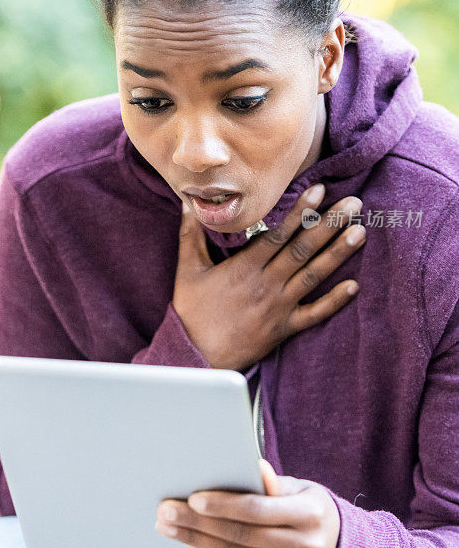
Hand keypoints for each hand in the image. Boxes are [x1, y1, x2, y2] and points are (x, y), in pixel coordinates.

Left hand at [155, 459, 339, 547]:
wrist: (338, 545)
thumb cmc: (308, 505)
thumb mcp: (300, 487)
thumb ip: (274, 482)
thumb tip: (254, 466)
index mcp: (309, 514)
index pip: (257, 510)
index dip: (223, 505)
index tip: (192, 498)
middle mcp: (303, 546)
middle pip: (241, 535)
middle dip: (197, 523)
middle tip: (166, 511)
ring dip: (197, 541)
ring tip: (170, 527)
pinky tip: (193, 543)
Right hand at [172, 184, 365, 369]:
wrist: (196, 356)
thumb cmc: (191, 313)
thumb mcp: (188, 270)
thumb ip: (191, 236)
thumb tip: (189, 205)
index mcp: (244, 267)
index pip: (278, 234)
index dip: (300, 212)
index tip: (319, 190)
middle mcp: (266, 284)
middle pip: (303, 249)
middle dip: (329, 224)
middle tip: (353, 204)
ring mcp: (278, 307)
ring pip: (313, 276)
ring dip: (337, 254)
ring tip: (360, 232)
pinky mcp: (284, 328)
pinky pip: (314, 314)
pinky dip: (334, 302)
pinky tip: (355, 286)